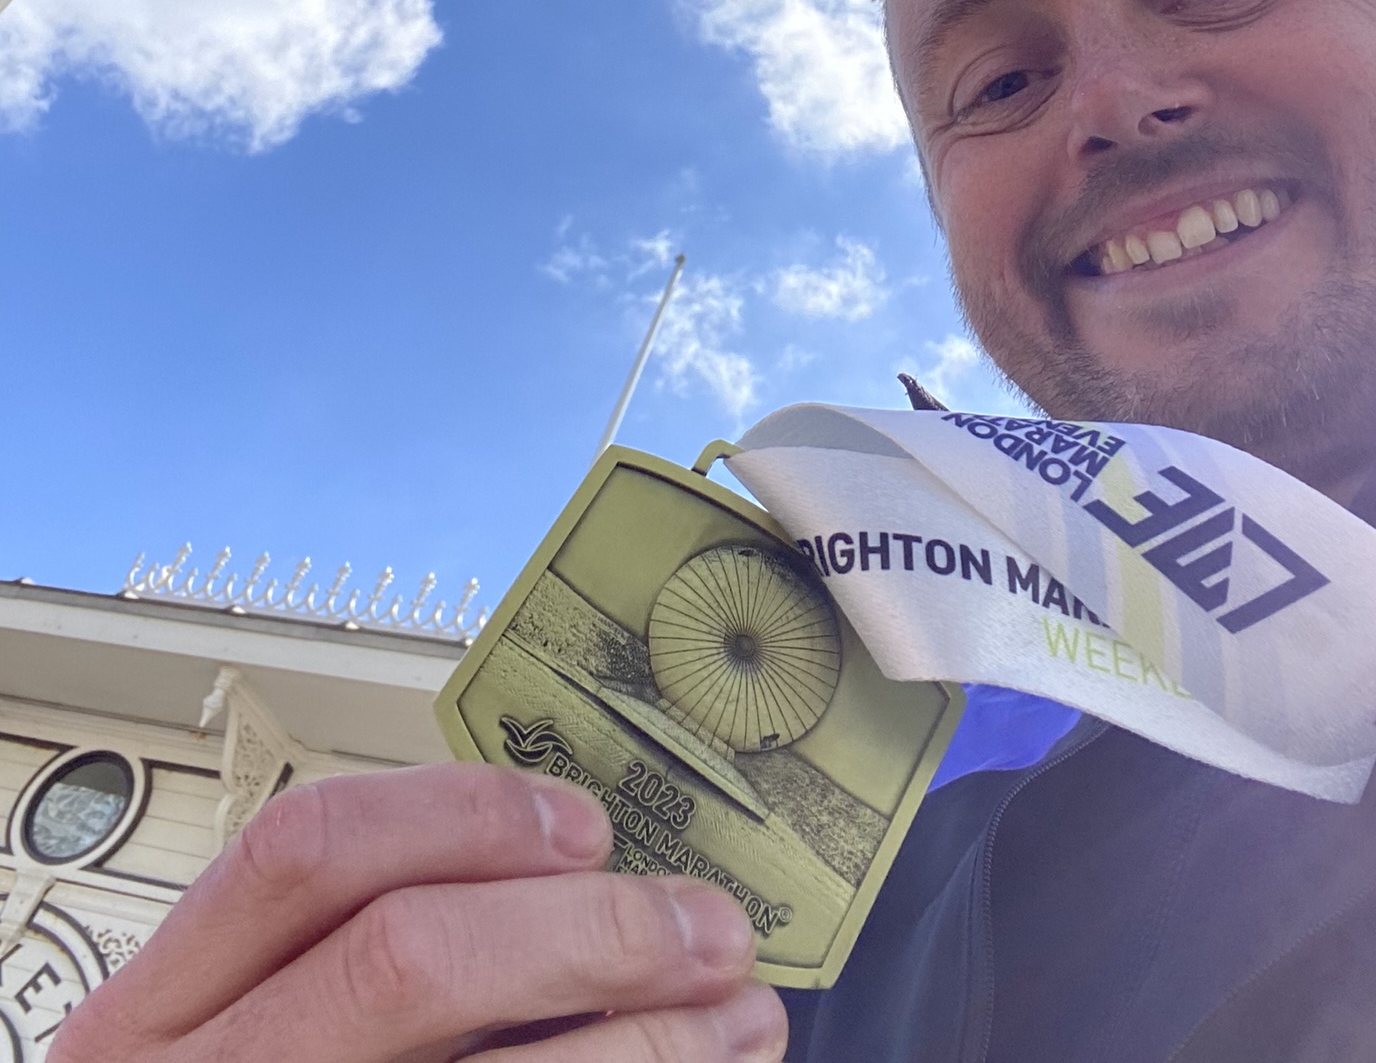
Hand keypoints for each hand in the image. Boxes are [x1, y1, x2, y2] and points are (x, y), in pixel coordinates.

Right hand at [51, 764, 787, 1062]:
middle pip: (407, 960)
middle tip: (709, 930)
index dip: (463, 817)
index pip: (306, 854)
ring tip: (738, 1021)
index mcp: (155, 1022)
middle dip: (589, 933)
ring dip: (646, 1044)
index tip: (587, 827)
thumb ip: (357, 959)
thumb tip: (574, 880)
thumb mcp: (247, 1043)